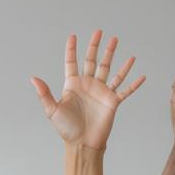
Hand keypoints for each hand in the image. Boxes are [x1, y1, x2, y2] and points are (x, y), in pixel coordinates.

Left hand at [31, 31, 144, 149]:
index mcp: (73, 86)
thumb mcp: (52, 110)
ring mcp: (101, 92)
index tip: (73, 36)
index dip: (71, 50)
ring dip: (113, 55)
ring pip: (109, 69)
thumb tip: (33, 78)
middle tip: (99, 31)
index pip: (72, 63)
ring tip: (116, 40)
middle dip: (96, 46)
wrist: (81, 143)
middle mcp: (88, 85)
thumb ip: (45, 93)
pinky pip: (125, 90)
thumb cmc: (66, 128)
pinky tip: (141, 75)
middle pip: (92, 61)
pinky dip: (134, 84)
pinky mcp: (113, 101)